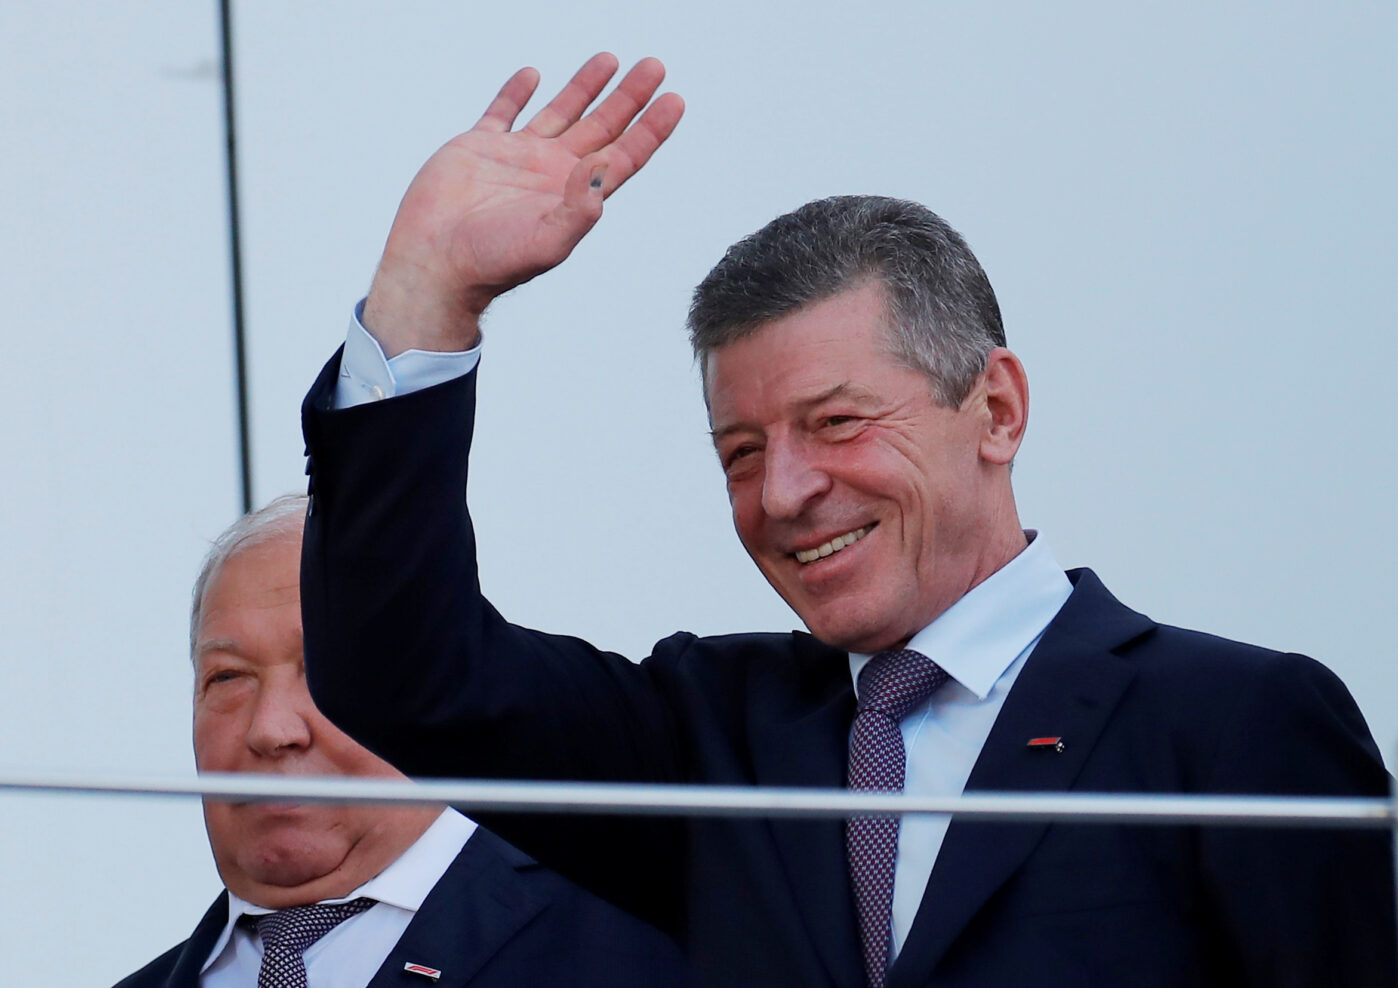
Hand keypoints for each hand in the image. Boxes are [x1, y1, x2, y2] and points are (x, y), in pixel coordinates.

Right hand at [363, 53, 684, 355]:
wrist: (436, 264)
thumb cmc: (493, 262)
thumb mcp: (549, 241)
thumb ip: (581, 206)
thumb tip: (608, 162)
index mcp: (574, 195)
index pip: (624, 156)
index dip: (651, 129)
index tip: (674, 100)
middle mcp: (551, 173)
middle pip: (601, 127)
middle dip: (629, 98)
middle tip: (654, 66)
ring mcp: (516, 158)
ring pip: (560, 112)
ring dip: (585, 86)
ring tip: (610, 59)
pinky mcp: (478, 148)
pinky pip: (502, 112)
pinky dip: (516, 93)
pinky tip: (533, 75)